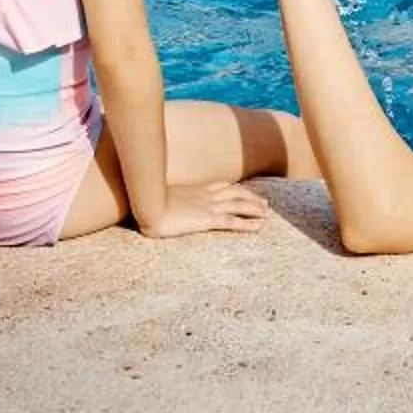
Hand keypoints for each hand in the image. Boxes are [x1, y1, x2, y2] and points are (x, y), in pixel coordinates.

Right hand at [140, 180, 270, 238]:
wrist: (145, 205)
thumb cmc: (146, 202)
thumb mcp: (158, 197)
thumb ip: (166, 197)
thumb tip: (159, 199)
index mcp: (195, 189)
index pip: (221, 186)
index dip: (236, 189)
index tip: (245, 192)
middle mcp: (205, 195)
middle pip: (235, 193)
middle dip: (251, 197)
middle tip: (265, 203)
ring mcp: (207, 206)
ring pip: (239, 204)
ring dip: (255, 208)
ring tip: (267, 213)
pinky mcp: (207, 219)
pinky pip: (232, 221)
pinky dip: (247, 223)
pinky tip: (258, 227)